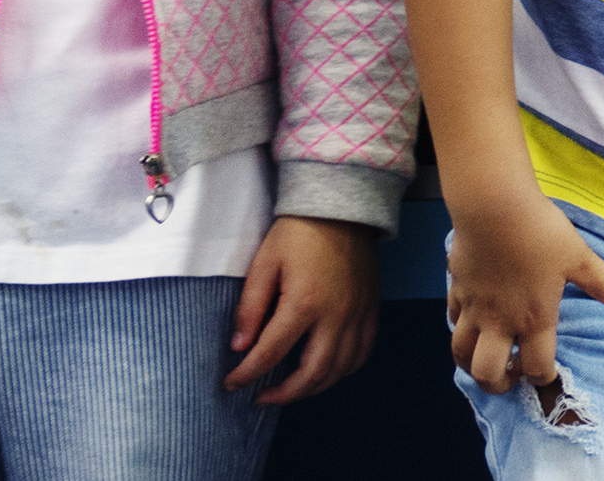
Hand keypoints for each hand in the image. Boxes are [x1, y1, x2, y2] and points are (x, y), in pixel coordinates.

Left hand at [226, 214, 380, 401]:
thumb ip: (251, 307)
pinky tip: (327, 370)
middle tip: (262, 397)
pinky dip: (344, 370)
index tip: (232, 383)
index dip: (247, 374)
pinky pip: (363, 353)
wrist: (343, 205)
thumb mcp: (264, 263)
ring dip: (313, 387)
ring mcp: (358, 314)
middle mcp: (336, 316)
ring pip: (340, 370)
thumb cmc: (299, 232)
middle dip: (284, 394)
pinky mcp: (371, 309)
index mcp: (304, 303)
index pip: (271, 353)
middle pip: (312, 374)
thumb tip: (240, 346)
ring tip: (291, 389)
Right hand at [444, 191, 603, 394]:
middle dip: (498, 385)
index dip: (543, 378)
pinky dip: (460, 327)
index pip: (536, 367)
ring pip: (460, 353)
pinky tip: (471, 320)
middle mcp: (499, 321)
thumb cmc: (540, 231)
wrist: (493, 206)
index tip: (547, 374)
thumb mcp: (580, 258)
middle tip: (510, 377)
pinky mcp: (457, 289)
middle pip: (487, 373)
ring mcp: (473, 307)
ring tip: (486, 359)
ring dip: (471, 364)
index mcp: (533, 318)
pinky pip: (452, 319)